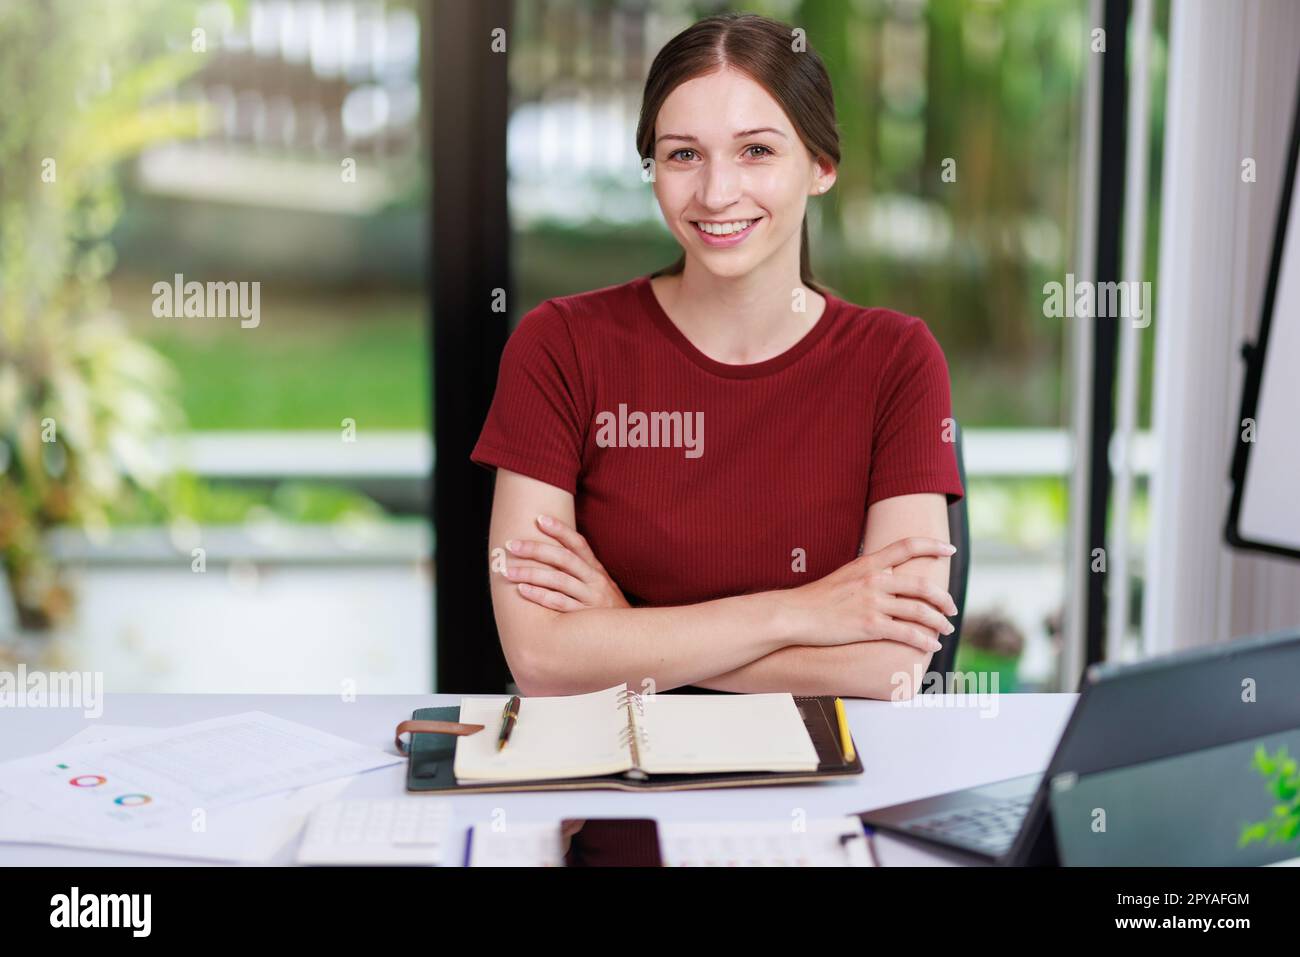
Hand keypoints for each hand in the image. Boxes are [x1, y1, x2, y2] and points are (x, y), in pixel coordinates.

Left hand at [498, 514, 629, 611]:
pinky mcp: (585, 617)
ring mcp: (591, 599)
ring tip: (509, 570)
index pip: (578, 544)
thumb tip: (552, 555)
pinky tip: (522, 590)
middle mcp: (595, 581)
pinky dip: (540, 595)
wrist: (630, 638)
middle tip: (511, 545)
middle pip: (563, 558)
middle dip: (536, 549)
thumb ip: (582, 571)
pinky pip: (559, 603)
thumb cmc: (607, 610)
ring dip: (531, 573)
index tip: (539, 519)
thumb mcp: (601, 586)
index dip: (560, 530)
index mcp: (597, 570)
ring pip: (558, 580)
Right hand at [787, 537, 958, 652]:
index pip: (907, 546)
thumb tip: (891, 572)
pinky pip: (907, 634)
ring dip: (939, 623)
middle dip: (944, 599)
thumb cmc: (818, 598)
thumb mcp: (846, 575)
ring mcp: (873, 603)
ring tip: (946, 630)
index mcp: (869, 563)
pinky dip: (924, 641)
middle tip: (952, 609)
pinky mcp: (869, 626)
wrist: (795, 615)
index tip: (950, 548)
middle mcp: (874, 580)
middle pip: (923, 585)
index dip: (932, 545)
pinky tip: (931, 646)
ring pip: (919, 611)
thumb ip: (870, 572)